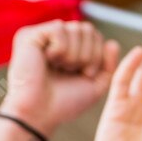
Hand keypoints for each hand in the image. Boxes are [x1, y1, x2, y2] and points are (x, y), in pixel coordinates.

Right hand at [2, 21, 120, 134]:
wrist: (39, 113)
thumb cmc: (64, 103)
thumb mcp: (95, 85)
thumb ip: (108, 65)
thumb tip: (112, 42)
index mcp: (69, 49)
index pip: (94, 36)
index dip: (97, 54)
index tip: (85, 74)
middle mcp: (54, 40)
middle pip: (87, 28)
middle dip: (88, 54)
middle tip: (72, 71)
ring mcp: (41, 36)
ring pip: (75, 27)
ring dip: (74, 54)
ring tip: (60, 68)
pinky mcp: (28, 35)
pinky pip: (59, 28)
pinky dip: (61, 49)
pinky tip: (48, 60)